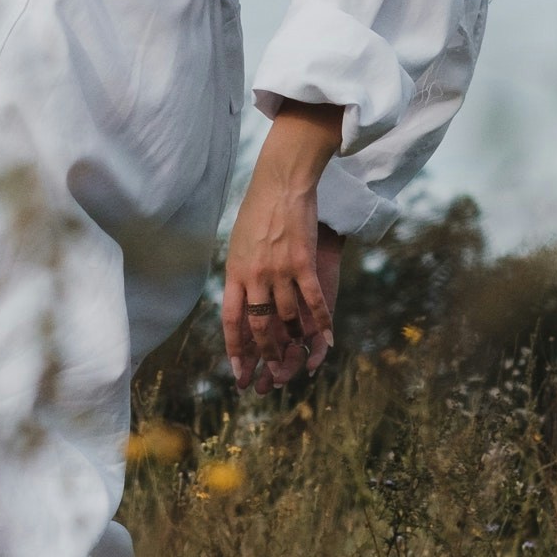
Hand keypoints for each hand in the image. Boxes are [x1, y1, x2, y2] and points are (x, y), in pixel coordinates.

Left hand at [222, 103, 343, 389]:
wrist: (280, 182)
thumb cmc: (258, 210)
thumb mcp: (238, 244)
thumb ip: (240, 273)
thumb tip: (239, 296)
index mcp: (234, 272)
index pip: (231, 321)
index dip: (236, 350)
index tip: (240, 373)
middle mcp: (253, 275)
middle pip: (259, 325)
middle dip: (266, 354)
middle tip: (272, 375)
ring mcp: (278, 270)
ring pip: (287, 317)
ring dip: (293, 342)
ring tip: (298, 361)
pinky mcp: (302, 262)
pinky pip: (312, 301)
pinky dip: (320, 324)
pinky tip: (326, 341)